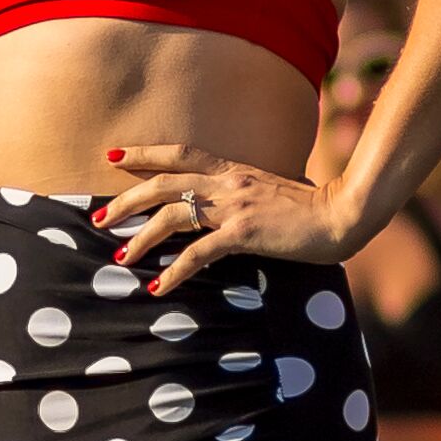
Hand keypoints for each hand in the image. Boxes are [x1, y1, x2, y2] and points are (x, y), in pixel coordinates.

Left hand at [99, 143, 346, 293]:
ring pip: (171, 216)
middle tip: (97, 219)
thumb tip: (225, 210)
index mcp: (233, 169)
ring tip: (120, 258)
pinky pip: (199, 253)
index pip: (179, 153)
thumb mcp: (270, 192)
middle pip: (162, 183)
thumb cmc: (312, 208)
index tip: (113, 157)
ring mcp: (235, 206)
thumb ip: (244, 195)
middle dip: (124, 201)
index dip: (144, 154)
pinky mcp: (245, 233)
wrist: (344, 214)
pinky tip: (159, 287)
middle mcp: (228, 182)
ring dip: (140, 238)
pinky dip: (175, 271)